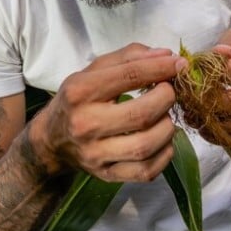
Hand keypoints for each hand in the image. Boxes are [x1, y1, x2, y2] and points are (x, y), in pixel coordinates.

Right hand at [29, 43, 185, 182]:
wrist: (51, 141)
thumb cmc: (77, 100)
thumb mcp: (92, 71)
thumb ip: (128, 58)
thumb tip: (166, 55)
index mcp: (80, 91)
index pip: (129, 76)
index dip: (160, 68)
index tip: (179, 64)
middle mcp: (85, 124)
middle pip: (141, 114)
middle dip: (166, 98)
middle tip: (169, 91)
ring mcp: (95, 154)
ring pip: (146, 145)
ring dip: (167, 127)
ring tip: (164, 116)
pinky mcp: (106, 175)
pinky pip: (146, 171)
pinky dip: (164, 154)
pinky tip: (162, 140)